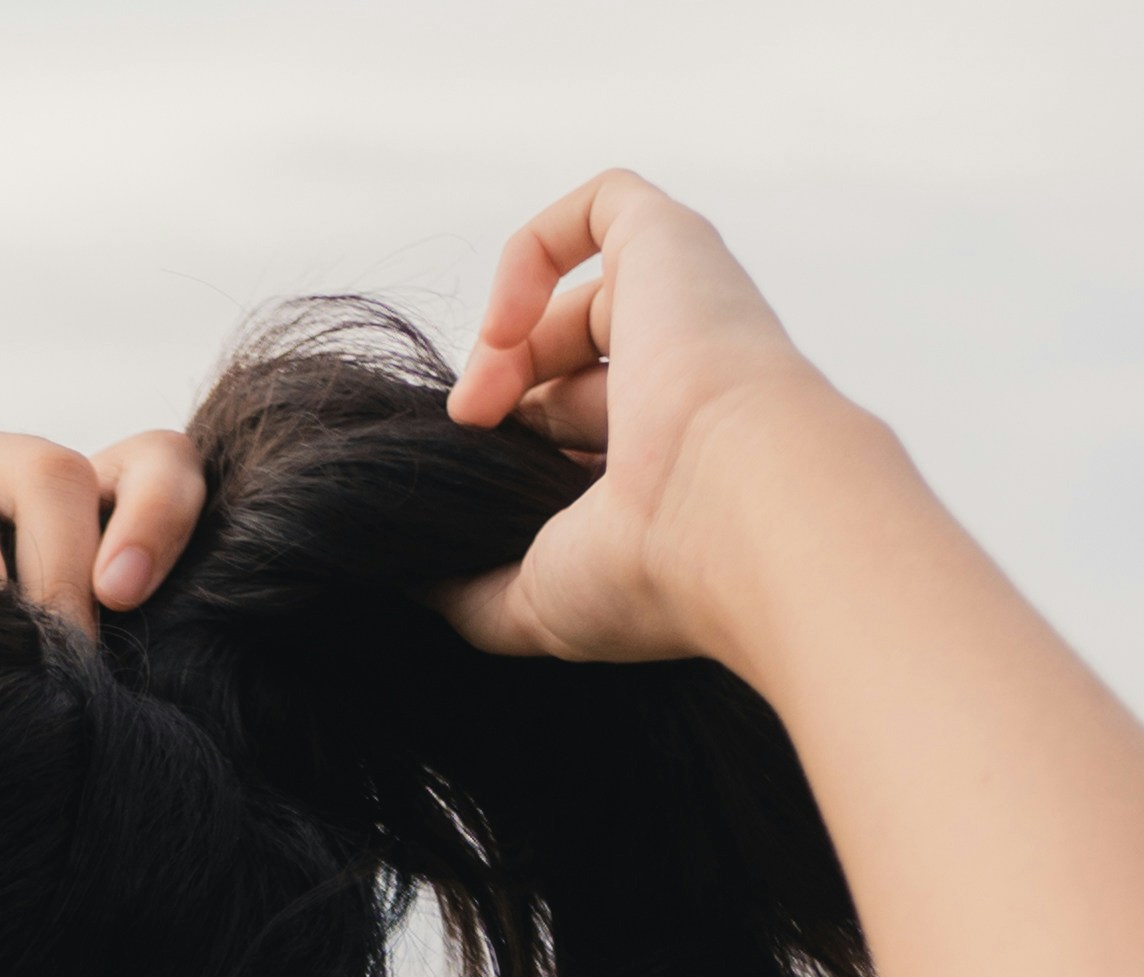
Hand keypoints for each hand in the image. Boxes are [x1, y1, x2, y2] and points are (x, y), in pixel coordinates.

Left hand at [440, 174, 828, 666]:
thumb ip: (472, 592)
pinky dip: (529, 254)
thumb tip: (416, 572)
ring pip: (573, 304)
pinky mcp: (673, 243)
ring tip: (477, 405)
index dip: (510, 457)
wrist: (728, 512)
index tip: (478, 495)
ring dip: (500, 346)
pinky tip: (504, 329)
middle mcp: (681, 387)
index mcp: (662, 467)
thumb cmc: (646, 570)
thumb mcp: (534, 604)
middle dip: (501, 405)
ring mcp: (683, 311)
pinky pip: (599, 204)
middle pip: (560, 373)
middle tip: (471, 443)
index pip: (568, 442)